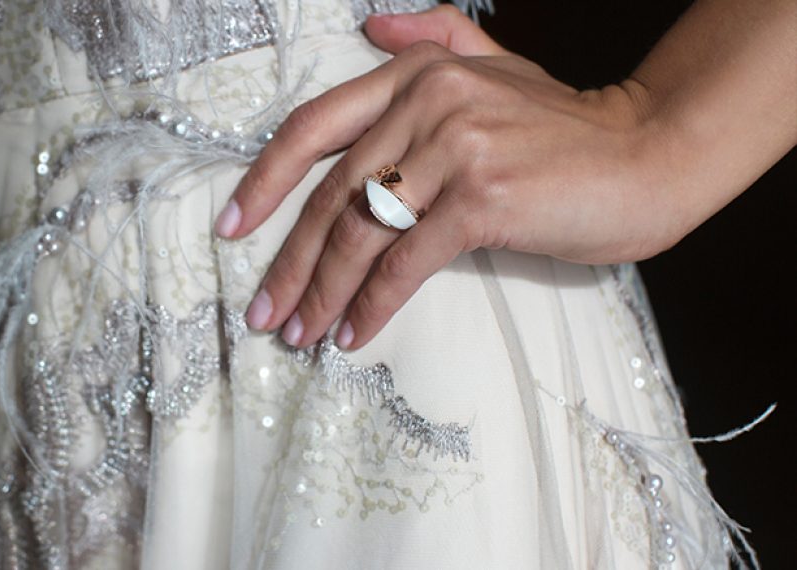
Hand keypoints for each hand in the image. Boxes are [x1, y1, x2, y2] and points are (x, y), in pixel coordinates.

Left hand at [213, 6, 683, 350]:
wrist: (647, 154)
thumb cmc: (566, 124)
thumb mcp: (498, 64)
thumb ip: (433, 37)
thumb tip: (369, 26)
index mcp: (417, 73)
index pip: (314, 126)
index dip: (264, 180)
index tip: (231, 227)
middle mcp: (428, 103)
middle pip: (330, 193)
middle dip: (288, 260)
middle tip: (264, 312)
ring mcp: (455, 149)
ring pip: (360, 231)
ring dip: (321, 292)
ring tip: (299, 333)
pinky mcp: (482, 199)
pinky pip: (405, 262)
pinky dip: (372, 305)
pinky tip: (353, 335)